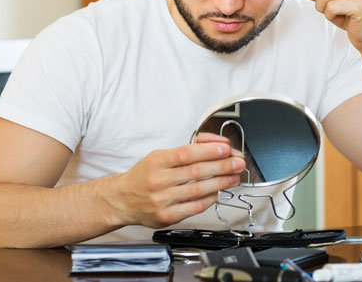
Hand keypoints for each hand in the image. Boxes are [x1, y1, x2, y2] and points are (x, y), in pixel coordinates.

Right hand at [110, 133, 245, 227]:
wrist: (122, 199)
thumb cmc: (144, 175)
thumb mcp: (159, 155)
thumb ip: (187, 149)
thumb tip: (216, 144)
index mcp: (156, 161)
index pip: (186, 153)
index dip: (208, 151)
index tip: (226, 149)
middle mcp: (158, 180)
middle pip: (196, 172)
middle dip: (222, 166)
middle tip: (238, 162)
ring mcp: (162, 200)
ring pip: (198, 190)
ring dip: (221, 182)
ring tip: (234, 176)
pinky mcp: (167, 216)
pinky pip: (194, 207)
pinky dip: (209, 199)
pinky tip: (218, 192)